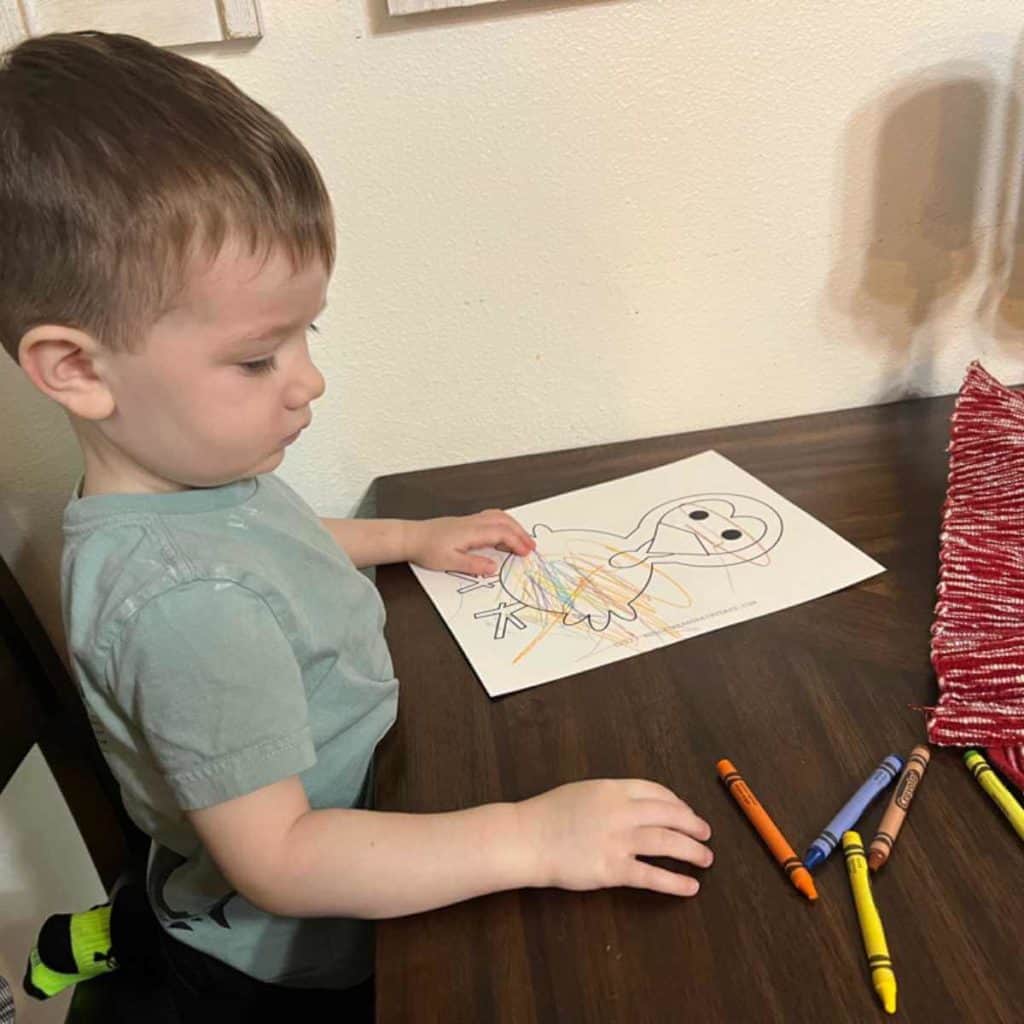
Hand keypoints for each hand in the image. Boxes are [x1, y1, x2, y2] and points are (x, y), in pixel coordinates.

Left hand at [405, 509, 534, 574]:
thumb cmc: (428, 549)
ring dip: (513, 526)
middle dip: (520, 533)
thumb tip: (494, 567)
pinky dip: (503, 522)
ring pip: (498, 517)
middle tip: (532, 546)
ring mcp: (469, 520)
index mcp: (472, 531)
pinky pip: (490, 517)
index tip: (527, 552)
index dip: (517, 542)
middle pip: (504, 522)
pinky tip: (503, 531)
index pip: (502, 534)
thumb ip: (474, 564)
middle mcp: (473, 522)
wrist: (411, 537)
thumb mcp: (450, 563)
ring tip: (522, 538)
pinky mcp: (465, 522)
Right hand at [514, 779, 712, 896]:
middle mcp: (621, 811)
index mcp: (614, 789)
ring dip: (692, 851)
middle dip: (693, 825)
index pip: (657, 792)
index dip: (678, 803)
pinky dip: (675, 882)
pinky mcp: (612, 869)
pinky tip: (690, 886)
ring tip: (706, 859)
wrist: (527, 837)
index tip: (686, 813)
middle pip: (670, 815)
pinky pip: (652, 875)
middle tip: (705, 834)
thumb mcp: (584, 791)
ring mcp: (618, 840)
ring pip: (667, 843)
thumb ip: (612, 796)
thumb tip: (640, 806)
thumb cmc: (550, 814)